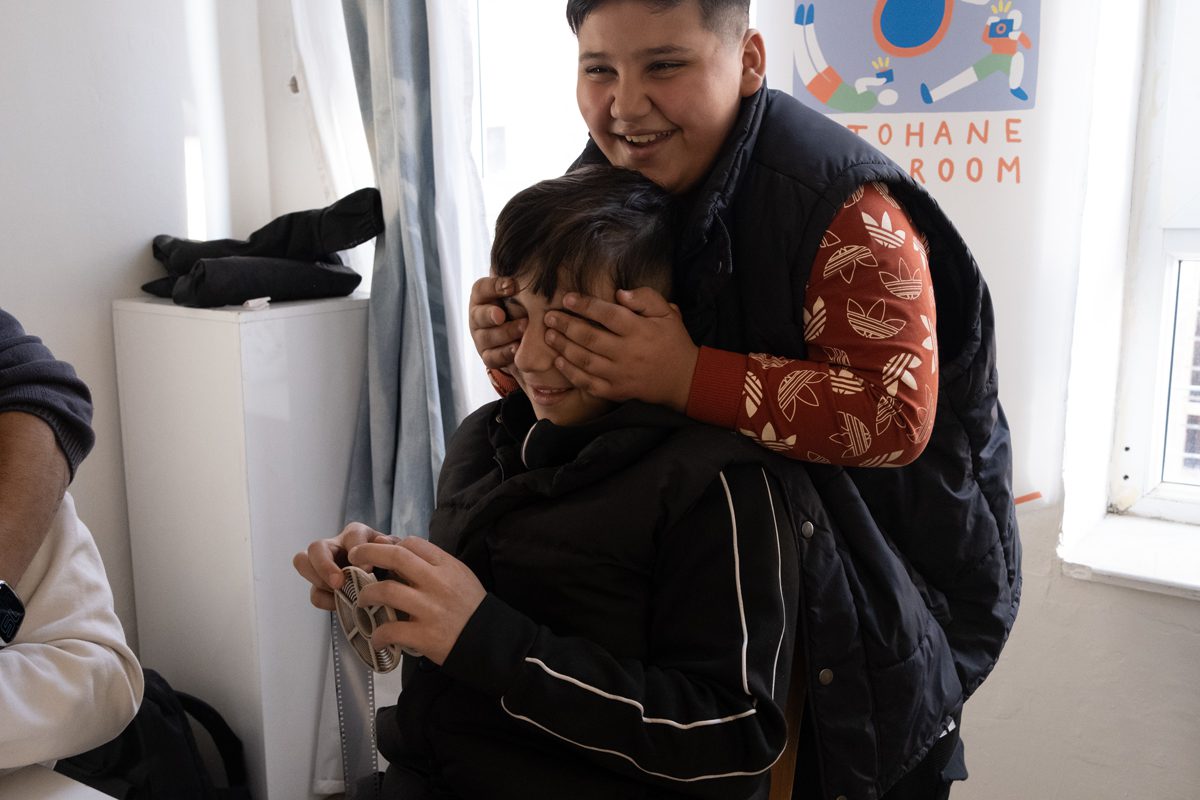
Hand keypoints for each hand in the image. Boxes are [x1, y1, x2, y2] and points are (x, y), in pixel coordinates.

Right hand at [292, 522, 396, 611]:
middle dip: (324, 565)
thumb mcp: (399, 555)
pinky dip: (325, 600)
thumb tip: (381, 542)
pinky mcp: (322, 586)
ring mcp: (325, 565)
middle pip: (316, 547)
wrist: (395, 584)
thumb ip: (393, 548)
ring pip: (303, 562)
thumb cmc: (396, 565)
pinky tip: (342, 604)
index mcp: (358, 534)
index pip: (352, 536)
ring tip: (337, 592)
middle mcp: (336, 545)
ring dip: (317, 579)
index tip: (368, 568)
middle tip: (338, 582)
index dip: (357, 550)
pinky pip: (314, 593)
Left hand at [349, 538, 485, 665]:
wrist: (491, 641)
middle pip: (396, 557)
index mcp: (447, 566)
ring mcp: (430, 609)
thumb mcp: (460, 577)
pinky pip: (391, 630)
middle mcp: (437, 583)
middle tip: (353, 559)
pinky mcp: (425, 635)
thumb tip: (402, 554)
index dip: (390, 544)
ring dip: (367, 595)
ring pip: (387, 591)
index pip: (413, 543)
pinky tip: (376, 638)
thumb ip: (435, 566)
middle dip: (368, 554)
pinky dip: (378, 634)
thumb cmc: (472, 607)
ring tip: (362, 601)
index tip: (376, 550)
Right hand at [470, 276, 525, 370]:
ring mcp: (481, 338)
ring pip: (488, 337)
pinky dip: (505, 354)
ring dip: (505, 334)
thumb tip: (539, 271)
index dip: (494, 287)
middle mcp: (477, 318)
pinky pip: (493, 358)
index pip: (482, 289)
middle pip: (479, 315)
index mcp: (482, 297)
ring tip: (522, 328)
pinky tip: (517, 349)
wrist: (517, 335)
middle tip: (502, 314)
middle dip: (490, 315)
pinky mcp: (488, 356)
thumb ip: (520, 284)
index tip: (512, 285)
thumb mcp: (518, 293)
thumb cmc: (518, 306)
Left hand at [543, 287, 698, 412]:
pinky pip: (588, 383)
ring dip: (562, 347)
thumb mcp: (667, 313)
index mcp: (639, 330)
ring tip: (548, 335)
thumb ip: (645, 298)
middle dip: (565, 325)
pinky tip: (559, 361)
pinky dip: (571, 373)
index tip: (567, 298)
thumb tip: (619, 293)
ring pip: (584, 360)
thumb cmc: (672, 341)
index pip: (606, 314)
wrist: (683, 379)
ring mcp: (620, 374)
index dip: (584, 305)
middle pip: (589, 337)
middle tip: (549, 317)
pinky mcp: (615, 391)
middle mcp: (627, 353)